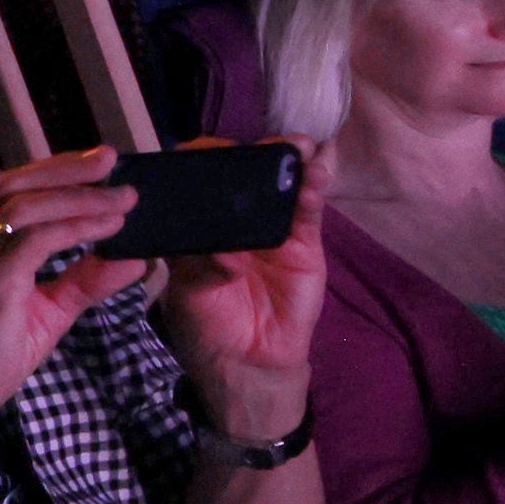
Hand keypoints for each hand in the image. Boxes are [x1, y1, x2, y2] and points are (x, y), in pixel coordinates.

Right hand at [0, 148, 139, 422]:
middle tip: (113, 160)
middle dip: (69, 168)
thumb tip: (135, 257)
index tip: (100, 164)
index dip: (57, 170)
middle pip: (17, 183)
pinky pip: (40, 239)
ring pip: (29, 205)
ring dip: (81, 196)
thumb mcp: (50, 309)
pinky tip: (109, 225)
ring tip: (123, 197)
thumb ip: (86, 280)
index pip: (14, 189)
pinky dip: (79, 227)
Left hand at [148, 138, 326, 429]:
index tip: (201, 151)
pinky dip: (313, 191)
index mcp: (197, 222)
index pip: (199, 180)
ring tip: (296, 147)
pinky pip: (308, 212)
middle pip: (243, 175)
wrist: (247, 361)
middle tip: (257, 142)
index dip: (201, 161)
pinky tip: (316, 175)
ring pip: (281, 186)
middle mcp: (233, 217)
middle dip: (251, 153)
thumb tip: (226, 251)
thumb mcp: (188, 291)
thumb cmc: (206, 322)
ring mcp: (272, 227)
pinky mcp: (303, 244)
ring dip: (290, 162)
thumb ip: (200, 265)